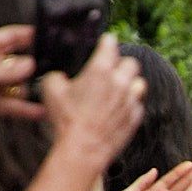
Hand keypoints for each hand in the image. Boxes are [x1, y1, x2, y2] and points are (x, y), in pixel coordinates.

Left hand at [0, 24, 42, 143]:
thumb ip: (10, 70)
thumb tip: (31, 64)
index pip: (9, 37)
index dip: (25, 35)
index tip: (43, 35)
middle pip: (18, 61)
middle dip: (32, 66)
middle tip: (48, 69)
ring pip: (19, 85)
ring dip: (30, 89)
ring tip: (45, 92)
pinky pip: (17, 105)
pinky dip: (28, 109)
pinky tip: (40, 110)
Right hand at [39, 32, 144, 170]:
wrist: (83, 149)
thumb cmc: (67, 120)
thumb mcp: (51, 90)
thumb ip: (58, 76)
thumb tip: (61, 77)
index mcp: (101, 70)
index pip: (110, 43)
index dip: (106, 42)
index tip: (104, 44)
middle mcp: (120, 82)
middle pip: (131, 62)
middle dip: (121, 63)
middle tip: (111, 69)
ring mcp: (131, 100)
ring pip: (140, 83)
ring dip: (130, 83)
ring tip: (118, 89)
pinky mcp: (136, 117)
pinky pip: (138, 104)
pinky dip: (130, 103)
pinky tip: (118, 108)